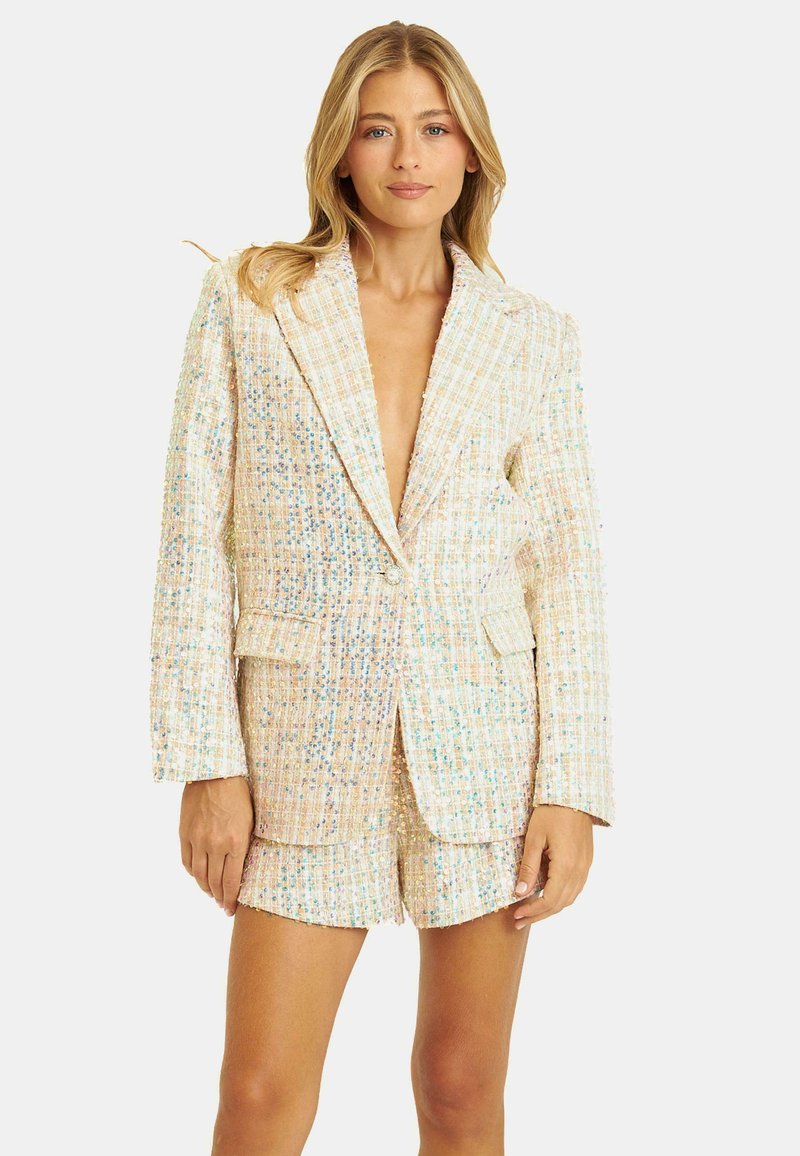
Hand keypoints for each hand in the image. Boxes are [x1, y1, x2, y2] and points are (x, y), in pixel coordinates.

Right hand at [179, 778, 253, 915]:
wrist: (215, 773)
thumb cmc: (239, 794)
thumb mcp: (251, 820)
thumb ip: (245, 845)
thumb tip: (243, 867)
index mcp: (236, 842)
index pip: (232, 881)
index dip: (231, 899)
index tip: (231, 908)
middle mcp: (216, 844)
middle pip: (215, 882)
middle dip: (220, 898)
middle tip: (223, 906)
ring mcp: (198, 839)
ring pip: (199, 875)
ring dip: (205, 889)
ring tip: (212, 894)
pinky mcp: (185, 833)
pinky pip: (187, 861)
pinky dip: (193, 873)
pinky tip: (199, 877)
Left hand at [512, 805, 593, 928]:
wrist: (573, 794)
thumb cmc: (551, 812)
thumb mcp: (534, 838)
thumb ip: (529, 867)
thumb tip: (520, 893)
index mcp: (566, 865)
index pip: (550, 900)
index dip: (532, 911)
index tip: (516, 915)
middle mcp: (580, 870)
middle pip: (561, 904)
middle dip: (539, 915)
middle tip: (519, 921)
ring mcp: (585, 866)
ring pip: (570, 898)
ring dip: (550, 908)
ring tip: (530, 912)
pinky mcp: (586, 861)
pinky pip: (575, 887)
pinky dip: (560, 896)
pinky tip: (546, 895)